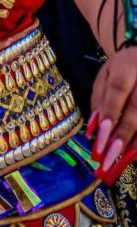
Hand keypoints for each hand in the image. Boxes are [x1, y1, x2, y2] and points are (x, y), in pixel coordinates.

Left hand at [88, 46, 136, 183]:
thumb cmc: (122, 69)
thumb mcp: (105, 76)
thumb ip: (99, 99)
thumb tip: (94, 128)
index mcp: (128, 65)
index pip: (118, 90)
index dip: (111, 114)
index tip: (101, 138)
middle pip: (136, 110)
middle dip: (122, 136)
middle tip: (108, 158)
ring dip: (133, 144)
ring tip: (118, 162)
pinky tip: (131, 155)